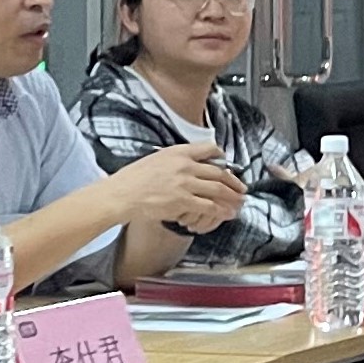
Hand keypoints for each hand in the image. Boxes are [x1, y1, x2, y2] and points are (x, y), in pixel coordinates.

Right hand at [111, 143, 248, 234]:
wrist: (122, 194)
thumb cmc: (133, 179)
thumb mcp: (155, 159)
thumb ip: (174, 160)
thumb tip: (188, 163)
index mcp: (178, 152)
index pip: (208, 148)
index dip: (221, 156)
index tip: (227, 162)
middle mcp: (185, 166)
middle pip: (219, 172)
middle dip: (234, 182)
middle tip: (242, 188)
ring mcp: (186, 184)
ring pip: (219, 189)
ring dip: (232, 197)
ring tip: (239, 202)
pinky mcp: (183, 201)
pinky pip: (209, 206)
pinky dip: (221, 210)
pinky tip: (227, 214)